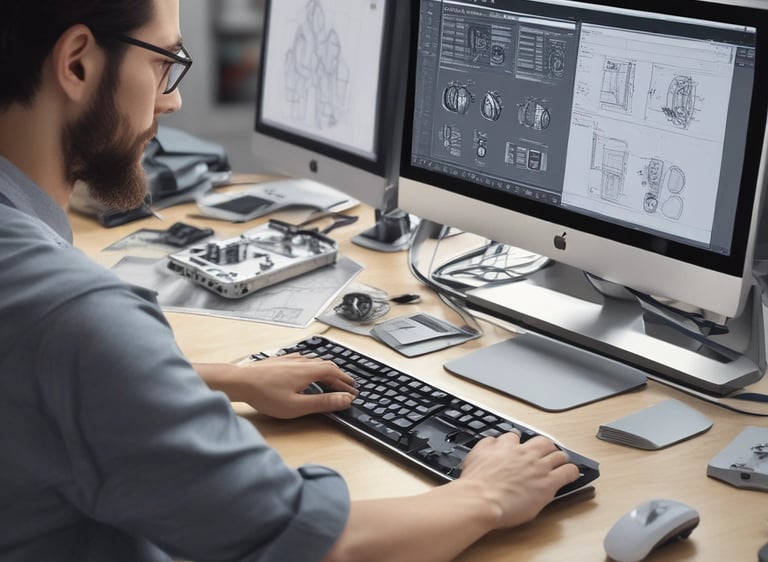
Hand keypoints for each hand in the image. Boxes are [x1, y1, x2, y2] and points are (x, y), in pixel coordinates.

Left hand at [196, 356, 356, 418]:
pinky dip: (312, 365)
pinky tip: (306, 368)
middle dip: (339, 376)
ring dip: (326, 370)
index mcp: (309, 371)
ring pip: (314, 361)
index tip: (353, 391)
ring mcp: (290, 359)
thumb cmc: (265, 395)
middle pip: (326, 365)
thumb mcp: (298, 406)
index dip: (345, 383)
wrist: (240, 381)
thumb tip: (345, 399)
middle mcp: (302, 361)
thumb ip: (323, 402)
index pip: (335, 374)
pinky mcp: (279, 361)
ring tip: (330, 378)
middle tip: (346, 385)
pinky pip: (302, 359)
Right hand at [458, 433, 579, 528]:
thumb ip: (485, 447)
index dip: (519, 443)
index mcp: (505, 447)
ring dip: (560, 458)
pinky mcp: (548, 483)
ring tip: (561, 463)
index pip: (515, 437)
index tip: (520, 447)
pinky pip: (568, 472)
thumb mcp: (474, 456)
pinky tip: (572, 474)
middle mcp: (524, 453)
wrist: (481, 498)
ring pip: (558, 454)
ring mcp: (538, 467)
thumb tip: (491, 442)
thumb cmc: (476, 484)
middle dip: (545, 446)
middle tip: (546, 453)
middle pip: (542, 441)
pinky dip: (572, 472)